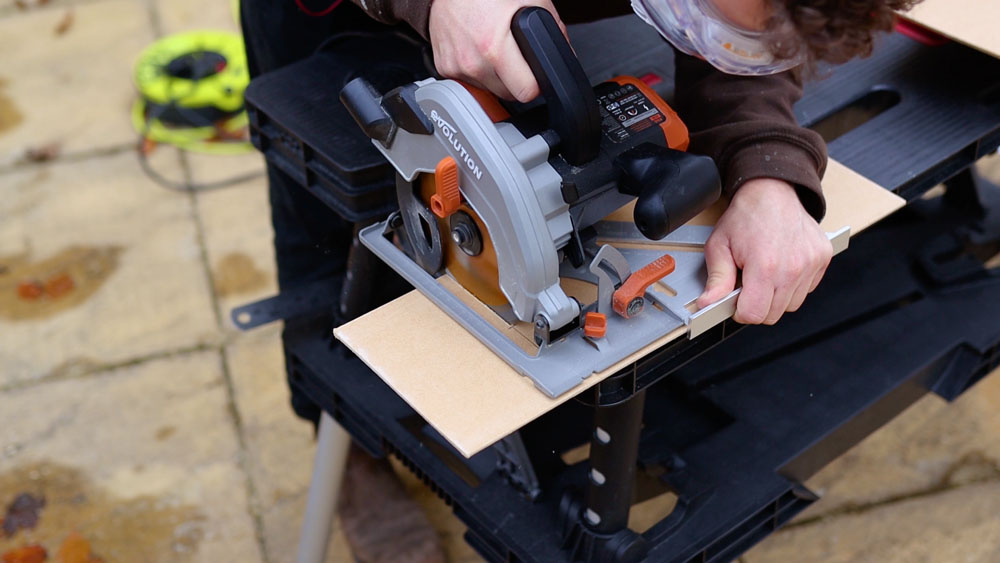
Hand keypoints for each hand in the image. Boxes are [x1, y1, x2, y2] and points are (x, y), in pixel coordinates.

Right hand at [428, 0, 567, 101]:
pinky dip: (477, 72)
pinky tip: (478, 51)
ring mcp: (456, 67)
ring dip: (497, 78)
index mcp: (494, 47)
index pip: (526, 92)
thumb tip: (565, 54)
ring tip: (494, 51)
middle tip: (515, 58)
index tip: (536, 76)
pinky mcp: (444, 68)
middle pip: (509, 95)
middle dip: (517, 81)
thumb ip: (553, 30)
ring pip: (490, 91)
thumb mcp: (530, 0)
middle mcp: (473, 62)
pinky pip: (470, 83)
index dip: (536, 84)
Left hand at [695, 178, 832, 324]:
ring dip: (776, 297)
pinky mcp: (823, 258)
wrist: (772, 190)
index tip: (736, 299)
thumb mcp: (719, 245)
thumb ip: (716, 279)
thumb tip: (708, 304)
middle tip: (748, 282)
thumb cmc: (746, 215)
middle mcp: (793, 267)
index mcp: (765, 266)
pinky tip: (781, 267)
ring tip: (765, 273)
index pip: (754, 314)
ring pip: (791, 305)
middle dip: (757, 305)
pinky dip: (793, 285)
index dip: (740, 311)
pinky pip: (807, 289)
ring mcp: (811, 263)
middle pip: (773, 314)